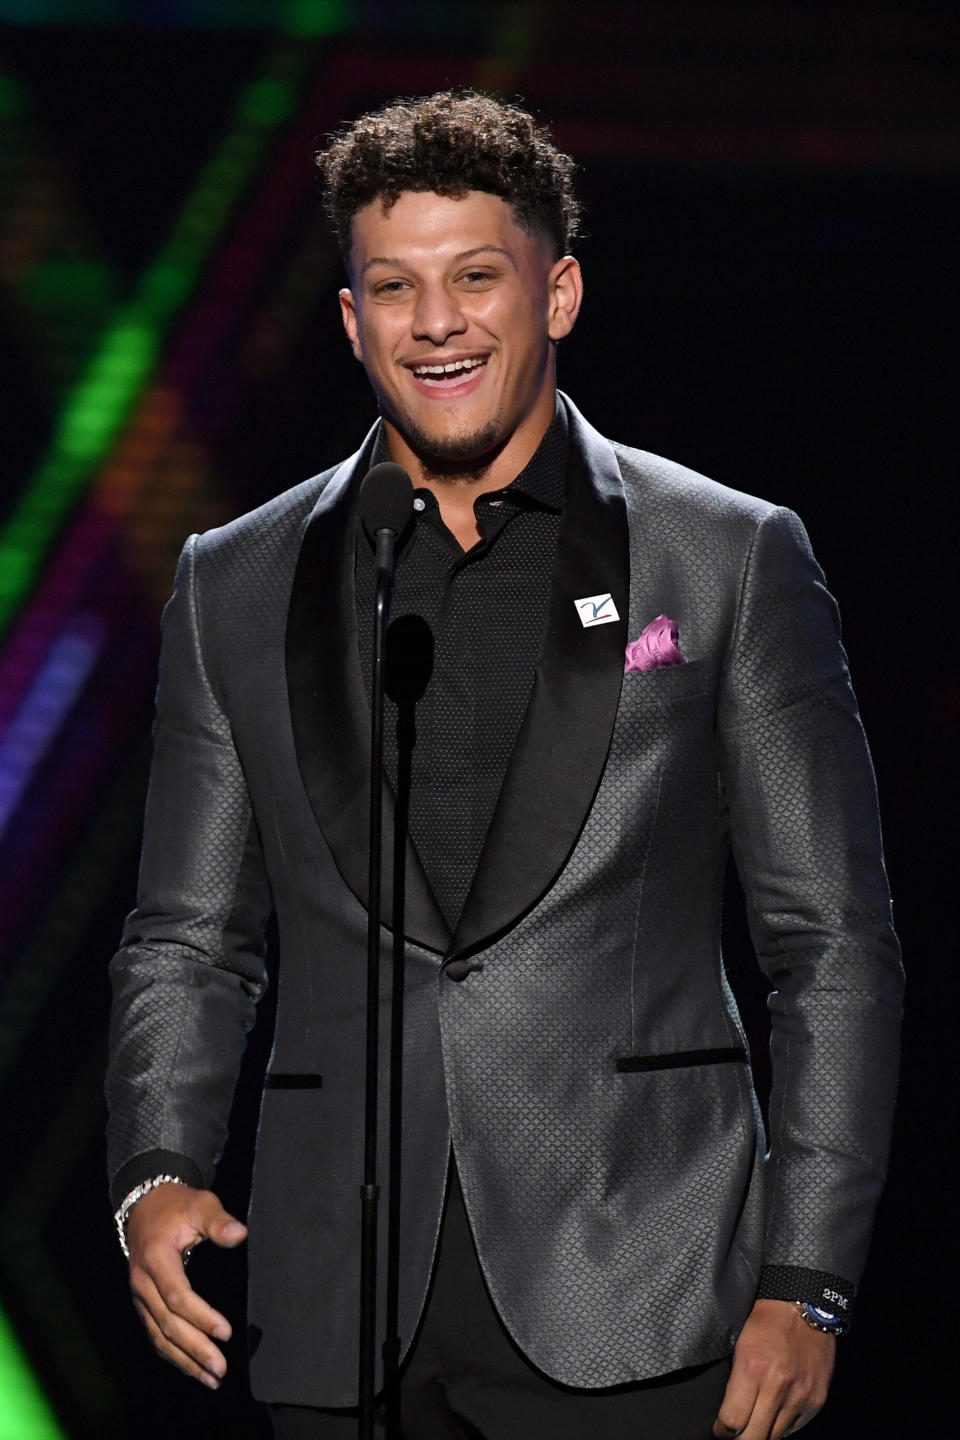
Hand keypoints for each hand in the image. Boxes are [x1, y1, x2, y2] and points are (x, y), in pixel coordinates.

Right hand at [125, 1183, 247, 1388]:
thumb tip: (239, 1234)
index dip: (201, 1317)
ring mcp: (140, 1297)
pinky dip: (173, 1355)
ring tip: (211, 1378)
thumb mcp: (200, 1204)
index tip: (226, 1332)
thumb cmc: (177, 1207)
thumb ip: (218, 1221)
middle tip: (221, 1368)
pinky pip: (156, 1335)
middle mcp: (142, 1283)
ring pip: (159, 1337)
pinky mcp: (143, 1305)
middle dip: (195, 1349)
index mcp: (155, 1258)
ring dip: (185, 1360)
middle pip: (168, 1324)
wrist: (145, 1207)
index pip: (177, 1296)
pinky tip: (192, 1369)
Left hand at [713, 1299, 834, 1438]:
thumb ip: (736, 1380)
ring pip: (774, 1436)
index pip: (732, 1421)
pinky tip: (774, 1415)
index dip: (721, 1431)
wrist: (805, 1306)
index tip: (719, 1429)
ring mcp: (800, 1396)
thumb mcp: (740, 1343)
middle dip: (740, 1439)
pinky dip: (782, 1426)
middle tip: (734, 1433)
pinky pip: (794, 1428)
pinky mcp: (816, 1401)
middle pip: (753, 1438)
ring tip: (754, 1423)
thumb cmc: (766, 1321)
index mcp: (752, 1369)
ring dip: (762, 1432)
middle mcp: (777, 1387)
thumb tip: (729, 1413)